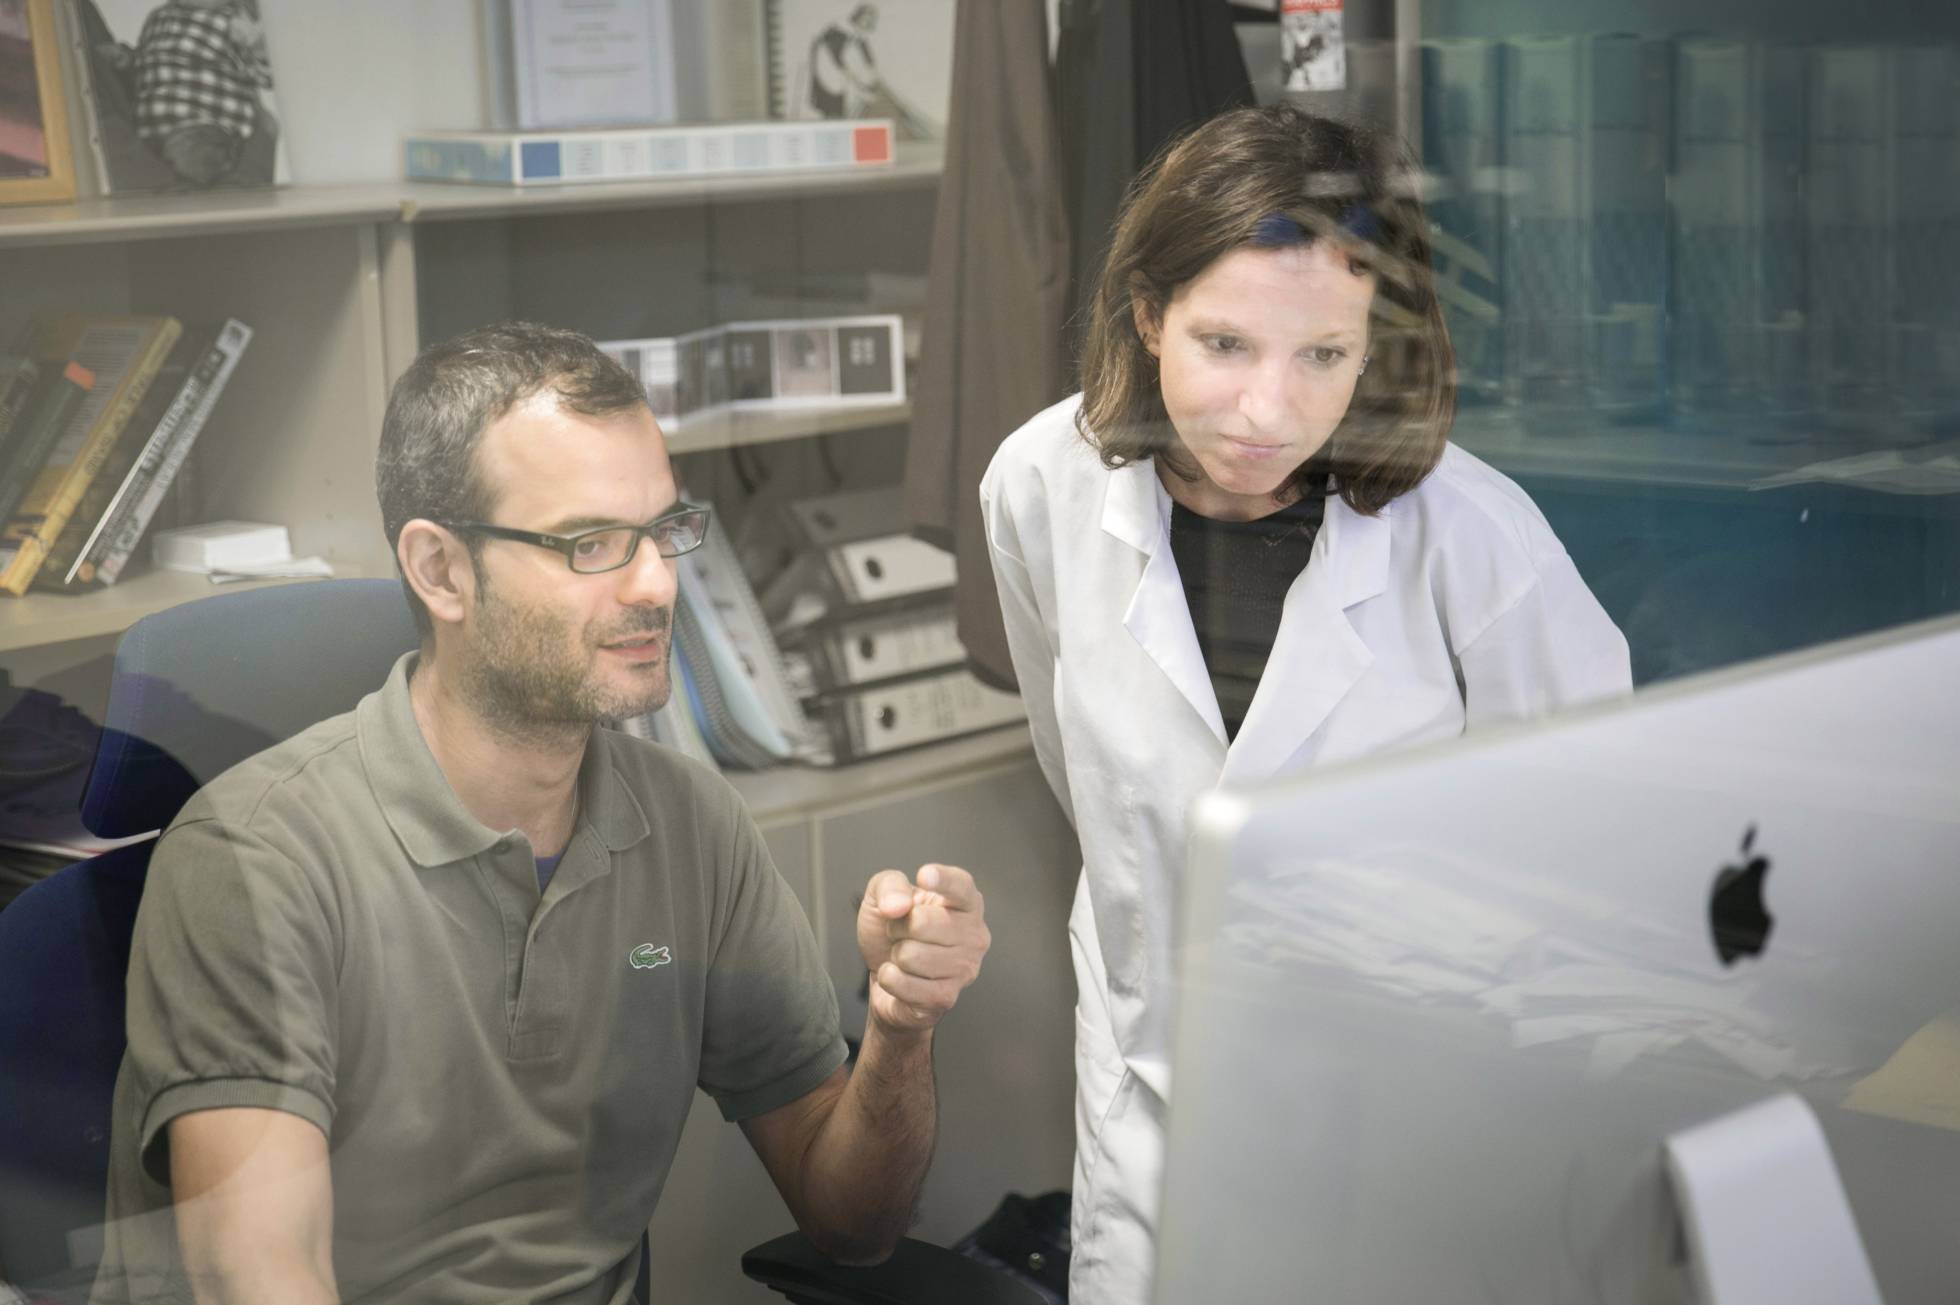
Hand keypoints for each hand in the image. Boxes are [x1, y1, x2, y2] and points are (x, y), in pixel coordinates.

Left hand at [855, 864, 989, 1035]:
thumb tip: (898, 905)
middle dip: (897, 928)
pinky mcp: (946, 997)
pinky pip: (905, 983)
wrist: (885, 975)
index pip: (961, 886)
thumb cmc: (893, 931)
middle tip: (901, 933)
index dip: (942, 880)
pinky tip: (899, 975)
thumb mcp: (882, 896)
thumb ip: (889, 886)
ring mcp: (964, 969)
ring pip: (910, 955)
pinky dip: (890, 978)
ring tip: (903, 955)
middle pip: (921, 922)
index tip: (923, 876)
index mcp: (966, 903)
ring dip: (895, 955)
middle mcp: (974, 935)